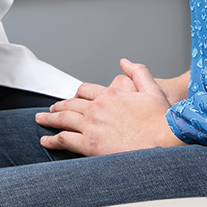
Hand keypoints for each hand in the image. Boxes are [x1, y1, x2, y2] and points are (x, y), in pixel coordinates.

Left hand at [35, 59, 183, 155]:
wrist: (165, 140)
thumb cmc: (161, 118)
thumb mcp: (151, 88)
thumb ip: (137, 71)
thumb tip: (124, 61)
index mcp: (110, 94)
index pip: (86, 91)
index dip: (77, 95)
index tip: (72, 98)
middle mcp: (97, 108)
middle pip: (71, 105)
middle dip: (58, 106)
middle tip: (50, 109)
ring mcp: (92, 126)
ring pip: (64, 120)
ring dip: (50, 119)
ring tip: (41, 119)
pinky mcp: (90, 145)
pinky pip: (66, 140)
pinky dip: (53, 140)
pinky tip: (45, 141)